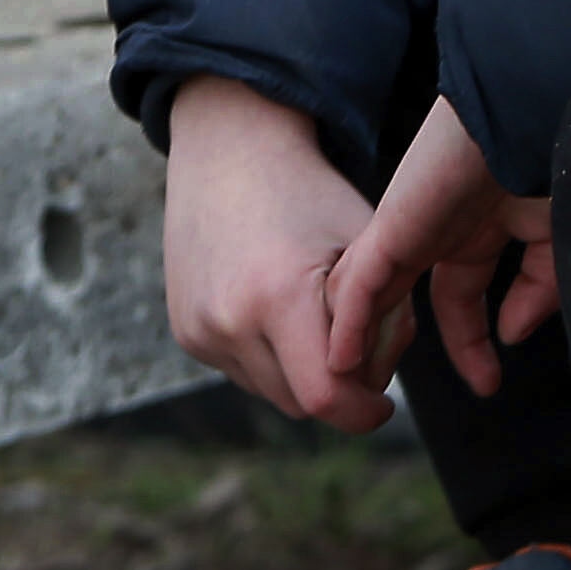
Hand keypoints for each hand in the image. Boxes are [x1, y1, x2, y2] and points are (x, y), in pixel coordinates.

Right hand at [163, 77, 399, 432]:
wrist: (232, 157)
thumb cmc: (315, 198)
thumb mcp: (368, 248)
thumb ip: (384, 322)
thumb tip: (374, 390)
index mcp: (278, 297)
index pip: (326, 398)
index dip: (364, 412)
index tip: (384, 405)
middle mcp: (226, 321)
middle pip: (301, 403)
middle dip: (338, 391)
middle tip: (362, 351)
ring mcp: (198, 330)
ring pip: (272, 393)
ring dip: (303, 376)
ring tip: (320, 321)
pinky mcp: (186, 333)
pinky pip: (244, 373)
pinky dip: (272, 359)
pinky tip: (282, 312)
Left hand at [330, 95, 559, 399]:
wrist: (539, 111)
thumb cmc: (559, 161)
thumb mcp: (559, 238)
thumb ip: (539, 289)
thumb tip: (510, 334)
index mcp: (482, 225)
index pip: (464, 297)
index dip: (473, 342)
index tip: (489, 383)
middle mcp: (440, 227)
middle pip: (403, 302)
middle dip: (396, 351)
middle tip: (391, 398)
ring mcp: (412, 225)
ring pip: (370, 294)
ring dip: (359, 342)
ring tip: (351, 390)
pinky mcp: (394, 225)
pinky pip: (360, 284)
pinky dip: (348, 325)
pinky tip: (339, 361)